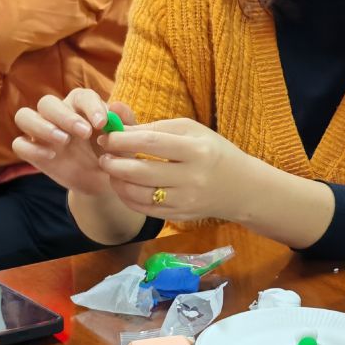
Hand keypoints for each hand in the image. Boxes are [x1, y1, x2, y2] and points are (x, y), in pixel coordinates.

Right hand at [13, 89, 137, 197]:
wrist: (104, 180)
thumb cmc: (114, 153)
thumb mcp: (125, 140)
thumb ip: (125, 122)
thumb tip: (115, 106)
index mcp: (81, 106)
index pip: (81, 95)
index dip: (91, 106)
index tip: (103, 123)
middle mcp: (58, 114)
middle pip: (47, 102)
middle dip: (65, 116)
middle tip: (85, 133)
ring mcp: (42, 132)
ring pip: (24, 116)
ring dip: (42, 126)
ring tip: (64, 140)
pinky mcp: (33, 151)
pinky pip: (19, 144)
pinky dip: (31, 147)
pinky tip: (51, 156)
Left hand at [94, 118, 254, 221]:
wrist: (241, 187)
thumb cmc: (214, 151)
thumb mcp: (193, 130)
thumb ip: (157, 128)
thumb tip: (121, 130)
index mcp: (196, 150)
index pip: (151, 143)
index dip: (123, 140)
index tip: (107, 136)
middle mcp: (191, 178)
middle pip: (141, 172)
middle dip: (115, 163)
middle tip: (103, 155)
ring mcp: (185, 201)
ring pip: (139, 194)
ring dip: (117, 182)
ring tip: (111, 170)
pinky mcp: (179, 216)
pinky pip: (144, 209)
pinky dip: (127, 197)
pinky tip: (123, 185)